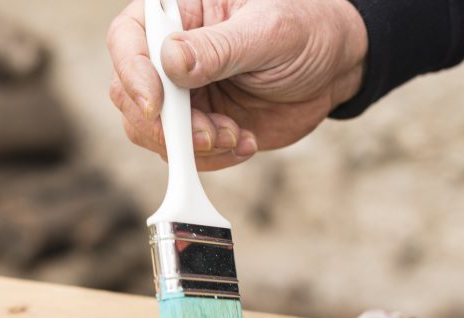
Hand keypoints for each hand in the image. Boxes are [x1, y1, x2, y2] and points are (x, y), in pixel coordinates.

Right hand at [108, 0, 367, 170]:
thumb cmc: (306, 28)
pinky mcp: (195, 125)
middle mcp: (168, 54)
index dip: (133, 74)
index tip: (155, 105)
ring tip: (235, 136)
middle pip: (129, 93)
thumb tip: (171, 61)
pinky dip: (211, 158)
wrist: (336, 65)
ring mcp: (179, 93)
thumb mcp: (268, 31)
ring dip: (191, 145)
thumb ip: (219, 47)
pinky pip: (181, 153)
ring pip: (150, 130)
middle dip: (166, 124)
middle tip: (208, 134)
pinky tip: (244, 141)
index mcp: (178, 12)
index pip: (128, 39)